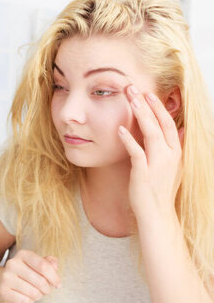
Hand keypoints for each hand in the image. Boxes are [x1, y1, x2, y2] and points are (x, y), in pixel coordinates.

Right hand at [0, 249, 60, 302]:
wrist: (1, 283)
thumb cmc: (25, 274)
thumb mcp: (36, 265)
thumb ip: (48, 263)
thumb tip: (54, 264)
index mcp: (23, 254)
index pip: (43, 265)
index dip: (54, 277)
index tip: (58, 284)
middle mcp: (12, 264)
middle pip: (40, 281)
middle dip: (47, 289)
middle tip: (46, 290)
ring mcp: (6, 278)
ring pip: (34, 293)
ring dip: (39, 296)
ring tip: (35, 293)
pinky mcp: (3, 291)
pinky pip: (25, 301)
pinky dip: (30, 301)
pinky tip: (26, 296)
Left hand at [118, 85, 183, 220]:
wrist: (156, 215)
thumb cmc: (160, 190)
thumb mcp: (173, 167)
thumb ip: (177, 147)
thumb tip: (183, 131)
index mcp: (176, 153)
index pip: (170, 124)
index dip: (159, 107)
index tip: (149, 93)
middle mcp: (170, 156)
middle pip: (161, 124)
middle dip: (148, 104)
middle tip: (135, 88)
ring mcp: (157, 164)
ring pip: (151, 134)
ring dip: (140, 115)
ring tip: (130, 100)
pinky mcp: (144, 173)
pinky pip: (137, 152)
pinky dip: (129, 140)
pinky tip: (120, 129)